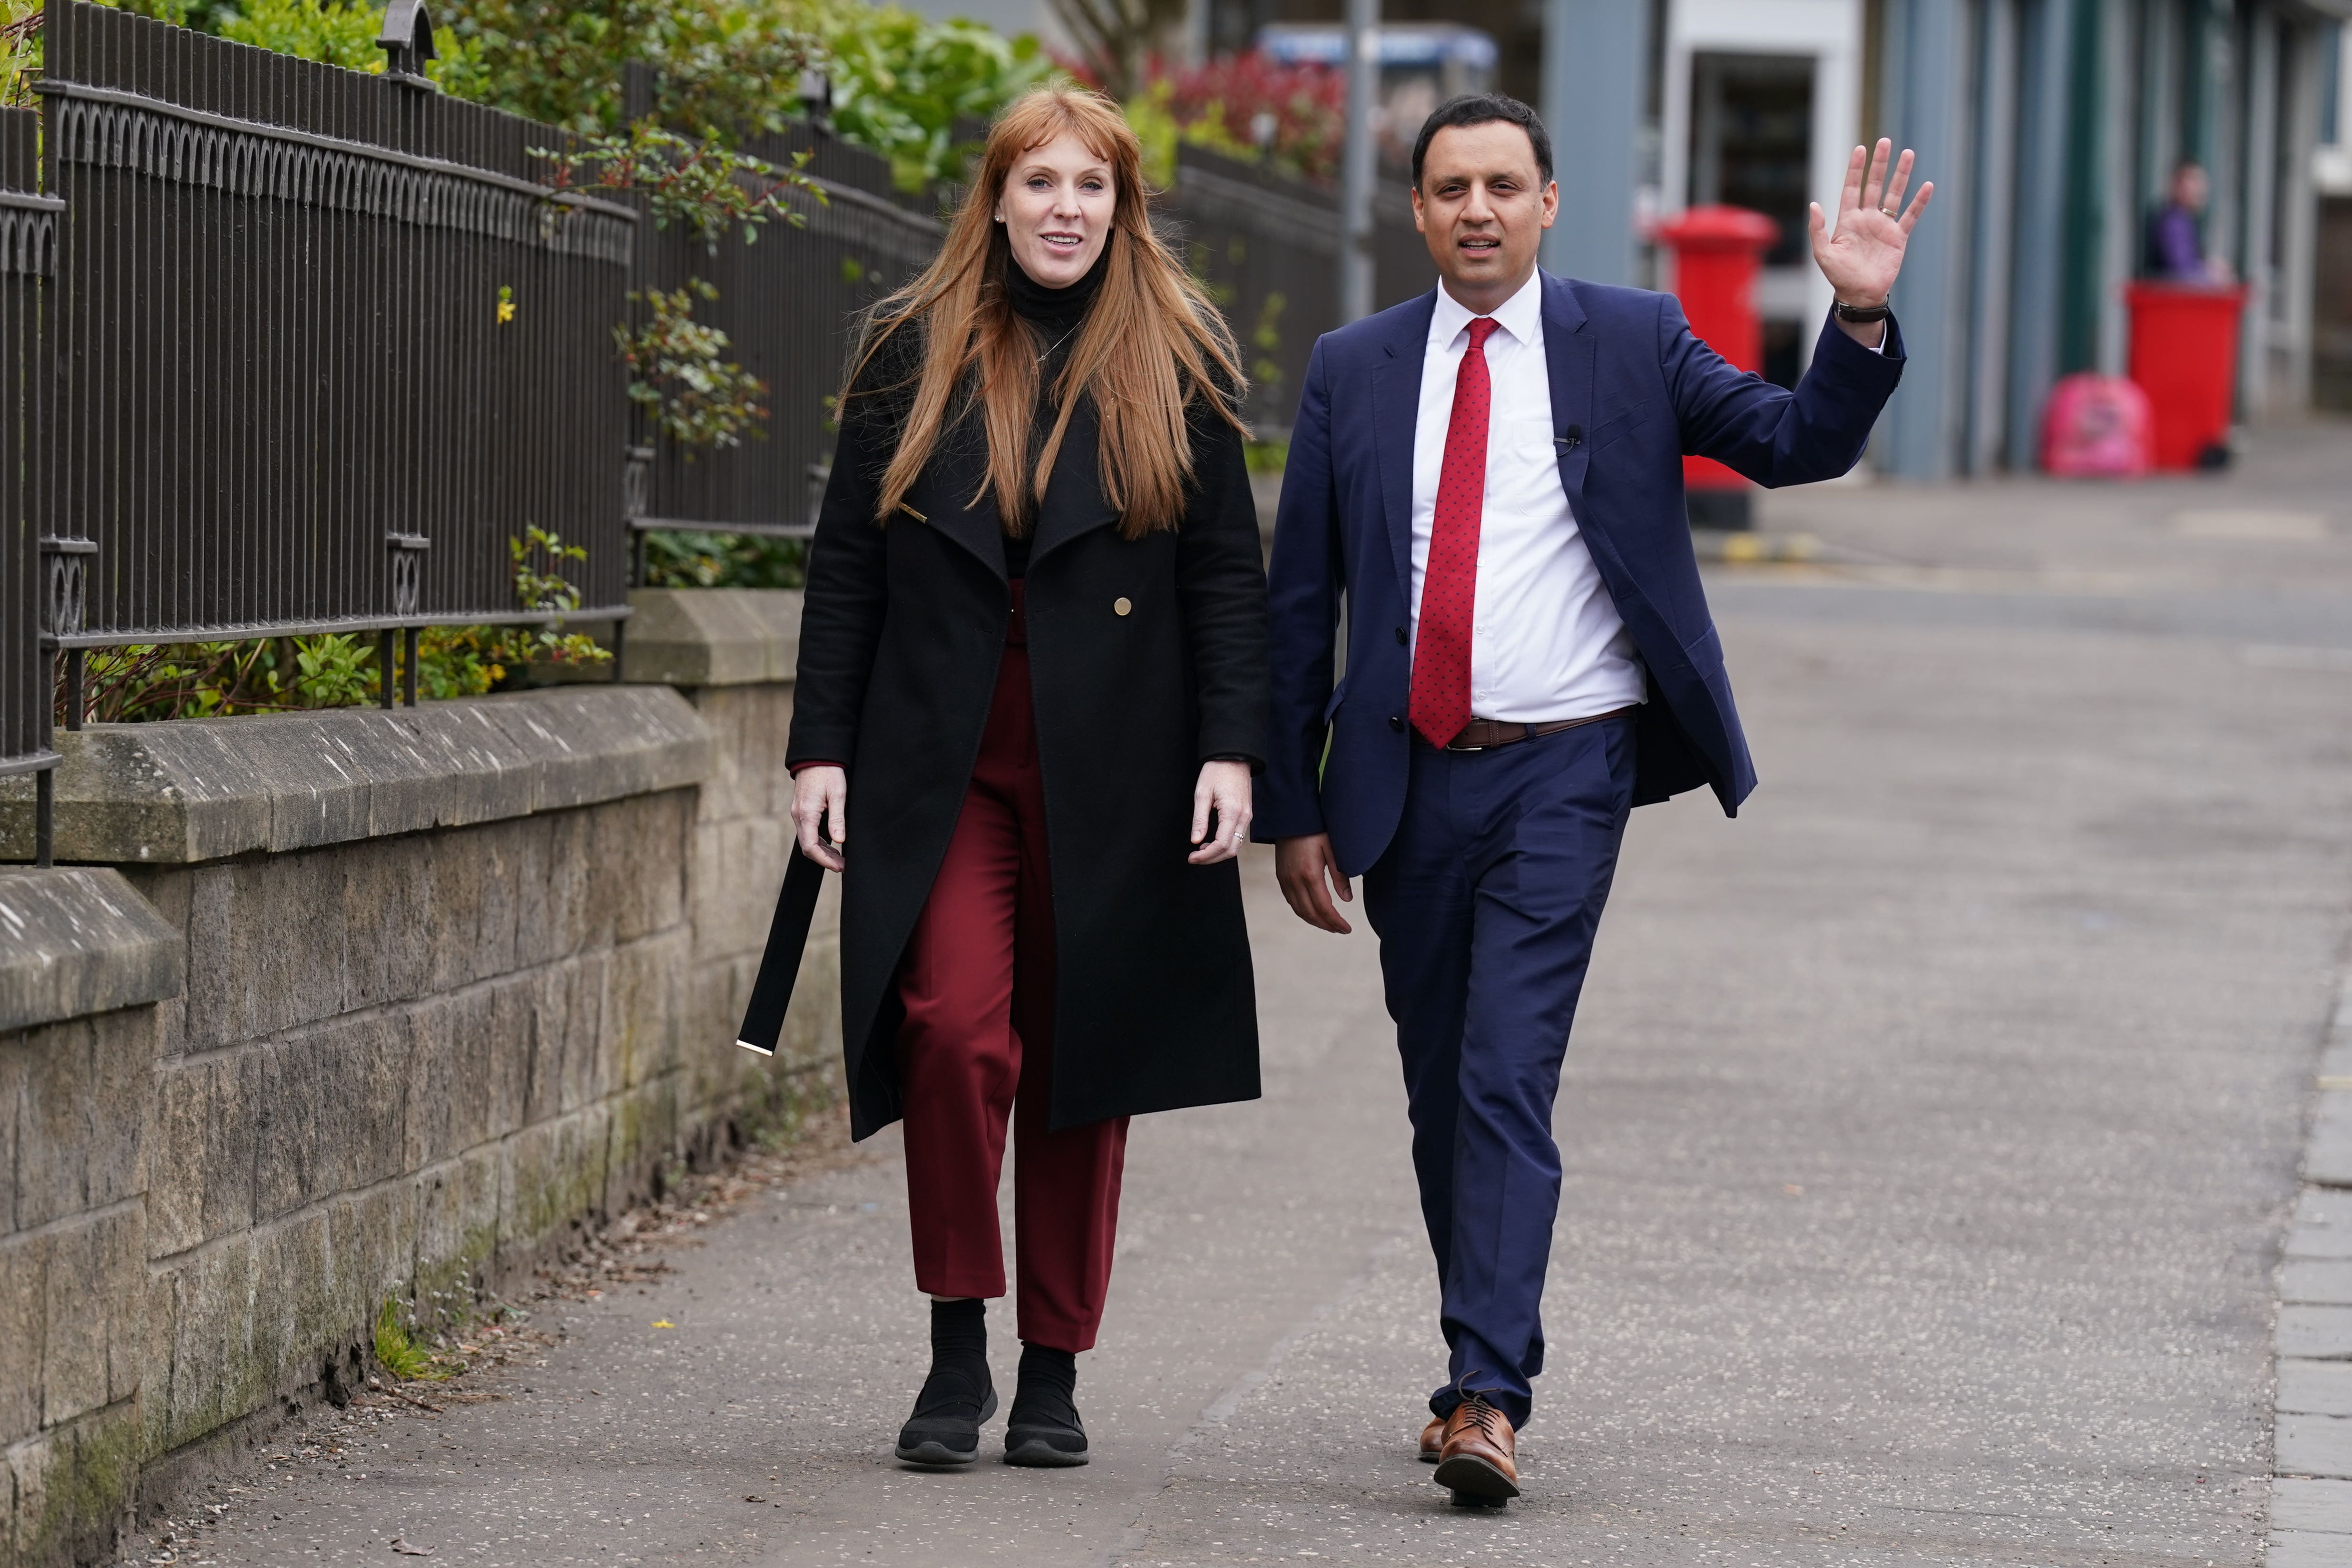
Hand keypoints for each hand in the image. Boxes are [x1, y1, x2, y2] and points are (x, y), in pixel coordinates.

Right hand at [791, 765, 846, 871]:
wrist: (816, 756)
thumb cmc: (829, 772)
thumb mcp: (838, 794)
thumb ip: (837, 818)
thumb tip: (839, 841)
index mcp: (806, 813)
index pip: (810, 846)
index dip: (824, 860)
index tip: (839, 866)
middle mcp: (798, 815)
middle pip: (808, 846)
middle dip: (825, 859)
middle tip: (843, 866)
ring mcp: (798, 813)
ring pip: (807, 840)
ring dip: (823, 851)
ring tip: (840, 859)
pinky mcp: (801, 810)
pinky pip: (808, 831)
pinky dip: (819, 841)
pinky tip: (832, 845)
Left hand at [1188, 761, 1253, 864]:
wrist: (1233, 757)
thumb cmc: (1216, 771)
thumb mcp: (1202, 794)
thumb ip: (1199, 820)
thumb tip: (1195, 841)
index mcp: (1232, 812)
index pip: (1222, 844)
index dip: (1206, 855)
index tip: (1192, 857)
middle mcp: (1244, 817)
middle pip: (1231, 850)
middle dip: (1212, 858)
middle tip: (1194, 858)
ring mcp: (1247, 816)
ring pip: (1236, 845)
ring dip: (1218, 853)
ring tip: (1200, 851)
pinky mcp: (1246, 814)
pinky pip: (1238, 836)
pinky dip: (1225, 844)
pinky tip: (1210, 842)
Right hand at [1274, 834, 1352, 933]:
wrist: (1290, 817)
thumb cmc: (1315, 830)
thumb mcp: (1332, 849)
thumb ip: (1340, 875)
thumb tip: (1347, 899)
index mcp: (1310, 874)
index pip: (1324, 908)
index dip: (1336, 922)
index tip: (1347, 929)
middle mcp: (1295, 881)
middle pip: (1311, 914)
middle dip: (1327, 925)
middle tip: (1341, 930)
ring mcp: (1285, 880)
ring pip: (1299, 911)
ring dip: (1315, 921)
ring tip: (1329, 925)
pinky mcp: (1281, 877)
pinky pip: (1291, 902)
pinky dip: (1303, 912)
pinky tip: (1313, 912)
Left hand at [1809, 139, 1932, 339]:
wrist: (1860, 295)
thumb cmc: (1839, 276)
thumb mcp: (1823, 254)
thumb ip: (1818, 229)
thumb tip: (1814, 204)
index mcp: (1848, 220)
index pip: (1852, 188)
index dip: (1855, 169)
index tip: (1860, 149)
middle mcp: (1867, 218)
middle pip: (1875, 185)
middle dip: (1879, 164)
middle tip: (1885, 142)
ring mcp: (1883, 226)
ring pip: (1894, 195)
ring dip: (1901, 175)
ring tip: (1908, 154)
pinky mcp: (1898, 237)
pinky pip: (1910, 216)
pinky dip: (1919, 202)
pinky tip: (1927, 186)